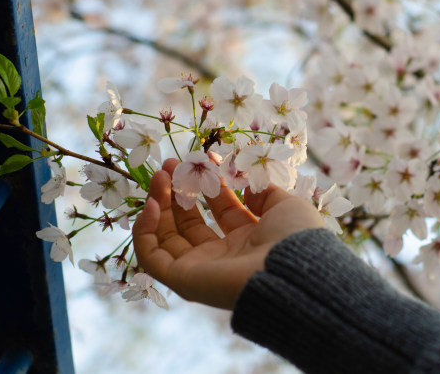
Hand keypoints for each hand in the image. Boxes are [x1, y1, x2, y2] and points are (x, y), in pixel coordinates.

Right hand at [132, 158, 324, 309]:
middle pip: (189, 222)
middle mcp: (222, 255)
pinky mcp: (183, 280)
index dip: (207, 183)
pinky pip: (151, 257)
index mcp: (248, 239)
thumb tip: (245, 183)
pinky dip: (145, 231)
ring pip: (166, 237)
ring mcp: (200, 268)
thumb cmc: (294, 237)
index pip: (219, 209)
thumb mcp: (284, 204)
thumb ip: (262, 191)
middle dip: (177, 190)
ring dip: (159, 203)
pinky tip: (153, 205)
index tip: (199, 158)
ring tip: (159, 176)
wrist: (293, 269)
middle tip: (168, 164)